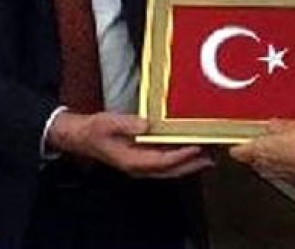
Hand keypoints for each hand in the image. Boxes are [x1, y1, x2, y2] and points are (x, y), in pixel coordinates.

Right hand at [46, 110, 213, 178]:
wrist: (82, 137)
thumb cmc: (95, 130)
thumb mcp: (108, 123)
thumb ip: (127, 125)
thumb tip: (147, 126)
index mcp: (131, 160)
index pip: (161, 162)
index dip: (180, 156)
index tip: (196, 147)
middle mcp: (139, 167)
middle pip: (171, 171)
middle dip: (192, 165)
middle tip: (212, 156)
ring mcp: (141, 166)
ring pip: (170, 170)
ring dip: (189, 164)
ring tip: (209, 155)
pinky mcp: (143, 160)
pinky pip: (165, 164)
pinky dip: (180, 160)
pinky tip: (191, 152)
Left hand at [229, 119, 294, 186]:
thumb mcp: (289, 126)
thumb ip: (276, 127)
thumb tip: (272, 126)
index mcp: (259, 150)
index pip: (238, 151)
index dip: (238, 148)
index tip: (238, 146)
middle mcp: (265, 166)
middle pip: (253, 162)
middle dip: (256, 155)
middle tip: (262, 146)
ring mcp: (278, 177)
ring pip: (267, 169)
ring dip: (271, 162)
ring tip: (281, 152)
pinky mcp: (293, 183)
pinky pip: (283, 175)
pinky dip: (286, 169)